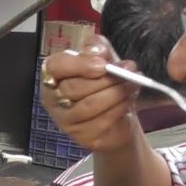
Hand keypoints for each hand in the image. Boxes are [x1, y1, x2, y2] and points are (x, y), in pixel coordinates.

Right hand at [41, 36, 141, 152]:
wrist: (118, 117)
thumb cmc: (105, 85)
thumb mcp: (103, 59)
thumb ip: (98, 48)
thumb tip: (96, 52)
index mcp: (53, 76)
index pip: (56, 66)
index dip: (79, 64)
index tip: (103, 64)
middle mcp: (53, 99)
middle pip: (74, 88)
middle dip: (105, 79)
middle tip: (129, 71)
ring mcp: (65, 121)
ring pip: (89, 105)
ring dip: (116, 93)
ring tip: (132, 85)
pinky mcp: (81, 136)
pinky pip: (101, 121)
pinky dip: (119, 109)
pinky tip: (128, 102)